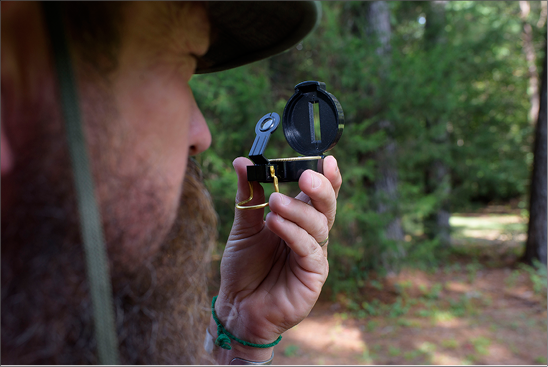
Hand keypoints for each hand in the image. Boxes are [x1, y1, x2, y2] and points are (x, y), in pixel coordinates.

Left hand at [212, 155, 340, 360]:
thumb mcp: (244, 226)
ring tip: (275, 203)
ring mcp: (314, 256)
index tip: (327, 159)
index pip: (318, 195)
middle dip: (321, 189)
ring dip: (298, 211)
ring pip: (319, 226)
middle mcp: (311, 236)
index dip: (328, 177)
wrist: (237, 306)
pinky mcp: (313, 276)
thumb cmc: (243, 267)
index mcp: (299, 220)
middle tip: (306, 176)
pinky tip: (275, 224)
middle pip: (327, 207)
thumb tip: (241, 161)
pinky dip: (293, 233)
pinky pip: (310, 250)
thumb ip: (248, 196)